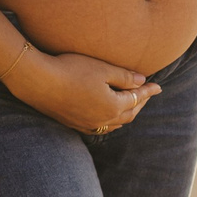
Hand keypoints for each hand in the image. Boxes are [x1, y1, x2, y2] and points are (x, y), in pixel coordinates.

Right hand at [8, 47, 157, 133]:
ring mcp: (87, 124)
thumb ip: (125, 77)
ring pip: (114, 123)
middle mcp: (102, 120)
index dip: (148, 91)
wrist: (38, 82)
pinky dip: (110, 120)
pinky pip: (99, 127)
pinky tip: (107, 114)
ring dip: (125, 114)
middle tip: (147, 94)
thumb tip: (142, 82)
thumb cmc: (71, 70)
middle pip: (129, 114)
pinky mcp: (73, 124)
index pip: (137, 98)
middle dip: (140, 103)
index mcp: (113, 107)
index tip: (158, 86)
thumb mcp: (103, 69)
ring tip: (130, 104)